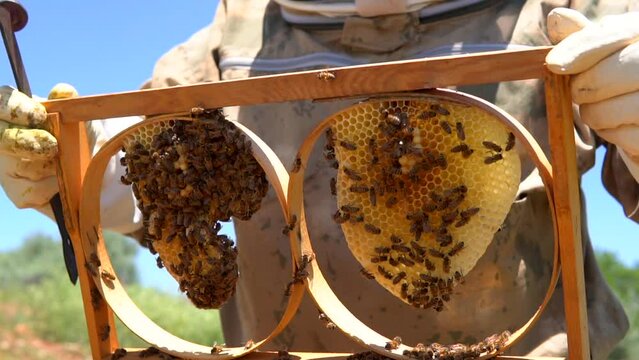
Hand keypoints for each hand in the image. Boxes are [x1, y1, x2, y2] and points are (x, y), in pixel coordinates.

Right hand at [0, 83, 75, 208]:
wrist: (95, 167)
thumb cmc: (81, 136)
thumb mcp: (80, 117)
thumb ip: (69, 103)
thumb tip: (63, 91)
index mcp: (15, 112)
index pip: (1, 103)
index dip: (15, 108)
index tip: (38, 115)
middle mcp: (4, 137)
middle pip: (2, 138)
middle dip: (26, 142)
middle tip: (52, 146)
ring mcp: (7, 166)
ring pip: (19, 167)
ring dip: (48, 167)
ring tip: (68, 165)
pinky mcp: (17, 192)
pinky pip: (29, 193)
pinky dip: (51, 188)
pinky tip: (63, 183)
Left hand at [546, 8, 638, 180]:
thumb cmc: (627, 74)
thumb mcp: (610, 50)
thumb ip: (586, 37)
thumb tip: (557, 17)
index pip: (616, 33)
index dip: (581, 49)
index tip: (553, 64)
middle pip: (609, 73)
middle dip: (582, 87)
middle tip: (578, 91)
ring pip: (606, 111)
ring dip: (593, 113)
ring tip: (605, 105)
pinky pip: (621, 138)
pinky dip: (611, 133)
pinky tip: (621, 123)